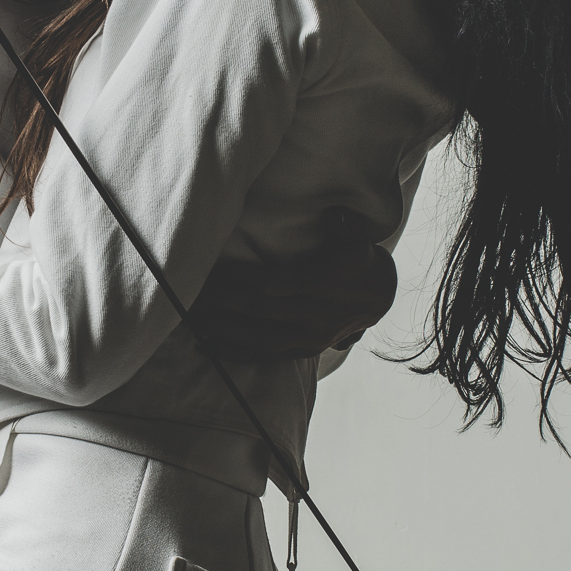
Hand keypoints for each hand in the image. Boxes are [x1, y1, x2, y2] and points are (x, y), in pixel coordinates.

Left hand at [188, 207, 397, 363]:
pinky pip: (266, 355)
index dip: (242, 280)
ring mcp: (309, 337)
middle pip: (261, 310)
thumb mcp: (357, 240)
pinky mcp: (304, 351)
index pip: (276, 284)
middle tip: (193, 295)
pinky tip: (209, 346)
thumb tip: (334, 214)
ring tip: (193, 321)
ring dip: (224, 330)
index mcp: (324, 285)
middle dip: (223, 303)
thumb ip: (344, 227)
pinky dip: (236, 352)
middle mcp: (315, 315)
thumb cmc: (357, 260)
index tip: (213, 272)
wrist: (378, 297)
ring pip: (260, 337)